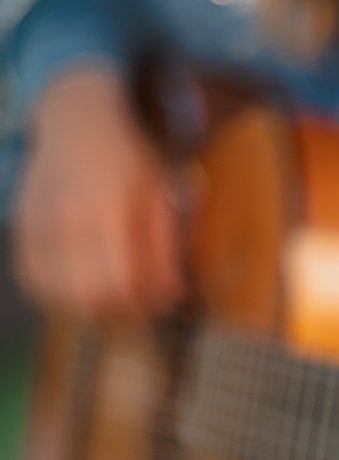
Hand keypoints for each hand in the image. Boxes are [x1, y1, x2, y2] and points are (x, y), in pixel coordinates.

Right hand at [14, 66, 180, 319]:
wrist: (77, 123)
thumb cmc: (130, 161)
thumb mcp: (161, 195)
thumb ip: (166, 246)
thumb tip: (172, 295)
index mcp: (111, 209)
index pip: (122, 282)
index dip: (143, 305)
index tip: (158, 303)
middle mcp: (68, 219)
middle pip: (88, 297)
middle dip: (118, 313)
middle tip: (136, 306)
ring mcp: (38, 224)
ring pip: (57, 296)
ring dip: (86, 308)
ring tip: (109, 295)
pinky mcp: (21, 227)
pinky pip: (32, 280)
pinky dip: (56, 294)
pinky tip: (79, 285)